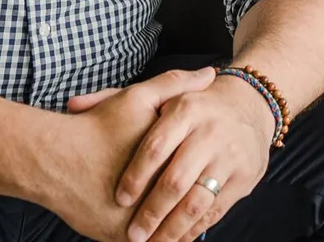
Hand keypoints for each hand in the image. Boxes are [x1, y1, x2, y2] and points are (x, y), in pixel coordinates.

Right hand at [46, 67, 217, 241]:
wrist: (53, 159)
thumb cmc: (97, 127)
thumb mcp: (137, 98)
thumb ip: (175, 85)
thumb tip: (210, 74)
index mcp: (168, 165)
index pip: (200, 174)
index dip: (207, 171)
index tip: (210, 167)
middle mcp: (154, 198)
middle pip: (185, 206)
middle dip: (195, 203)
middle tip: (201, 196)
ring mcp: (135, 223)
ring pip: (165, 229)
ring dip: (172, 224)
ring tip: (179, 213)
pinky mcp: (117, 238)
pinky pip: (143, 241)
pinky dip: (150, 235)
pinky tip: (156, 225)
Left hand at [98, 72, 278, 241]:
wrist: (250, 106)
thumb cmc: (191, 107)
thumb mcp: (160, 96)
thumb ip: (113, 98)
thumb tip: (73, 104)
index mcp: (187, 108)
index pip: (154, 148)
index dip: (135, 177)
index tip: (118, 199)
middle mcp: (211, 131)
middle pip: (175, 181)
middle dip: (152, 213)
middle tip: (133, 234)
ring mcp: (230, 155)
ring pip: (197, 201)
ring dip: (172, 229)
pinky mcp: (244, 177)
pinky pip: (215, 211)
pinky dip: (194, 229)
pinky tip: (177, 238)